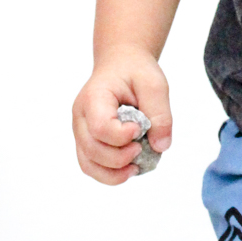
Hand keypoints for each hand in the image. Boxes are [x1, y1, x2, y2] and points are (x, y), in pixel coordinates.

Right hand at [72, 48, 171, 184]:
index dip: (122, 136)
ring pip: (88, 165)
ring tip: (137, 166)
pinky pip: (91, 167)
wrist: (121, 65)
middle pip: (92, 150)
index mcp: (94, 97)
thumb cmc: (135, 72)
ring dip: (114, 173)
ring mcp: (81, 132)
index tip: (140, 128)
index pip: (100, 127)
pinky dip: (110, 174)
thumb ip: (160, 114)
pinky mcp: (87, 142)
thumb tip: (160, 147)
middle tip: (142, 146)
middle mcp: (81, 117)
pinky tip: (130, 168)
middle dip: (121, 158)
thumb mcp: (155, 84)